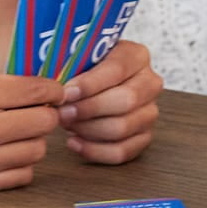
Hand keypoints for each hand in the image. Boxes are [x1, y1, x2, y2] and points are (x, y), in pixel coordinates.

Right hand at [0, 67, 60, 191]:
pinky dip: (19, 163)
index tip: (52, 92)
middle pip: (46, 122)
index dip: (53, 90)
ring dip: (31, 140)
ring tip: (12, 132)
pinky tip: (3, 152)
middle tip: (32, 111)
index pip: (40, 91)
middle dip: (44, 114)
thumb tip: (40, 87)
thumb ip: (0, 80)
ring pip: (38, 150)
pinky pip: (23, 175)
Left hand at [58, 39, 160, 162]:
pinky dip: (94, 151)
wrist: (95, 84)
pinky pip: (121, 151)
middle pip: (126, 101)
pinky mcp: (144, 137)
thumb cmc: (85, 70)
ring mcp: (149, 112)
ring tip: (67, 124)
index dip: (89, 84)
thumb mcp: (80, 57)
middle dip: (88, 109)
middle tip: (63, 112)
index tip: (66, 93)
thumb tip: (56, 85)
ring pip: (122, 128)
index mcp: (137, 56)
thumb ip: (71, 65)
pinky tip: (74, 142)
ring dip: (88, 130)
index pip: (116, 69)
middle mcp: (150, 83)